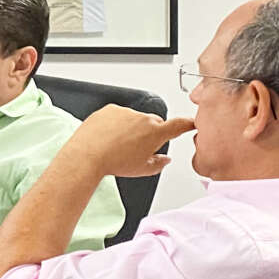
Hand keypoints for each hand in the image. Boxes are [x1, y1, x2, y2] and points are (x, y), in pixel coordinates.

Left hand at [66, 105, 196, 179]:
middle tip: (138, 147)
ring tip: (117, 144)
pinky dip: (115, 123)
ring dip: (131, 127)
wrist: (87, 155)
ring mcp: (126, 112)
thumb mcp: (143, 170)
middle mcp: (143, 118)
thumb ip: (159, 163)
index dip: (188, 123)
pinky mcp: (109, 109)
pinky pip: (118, 115)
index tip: (192, 122)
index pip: (179, 124)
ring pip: (135, 118)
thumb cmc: (114, 163)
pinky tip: (107, 136)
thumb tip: (165, 159)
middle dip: (151, 132)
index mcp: (156, 132)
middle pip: (154, 123)